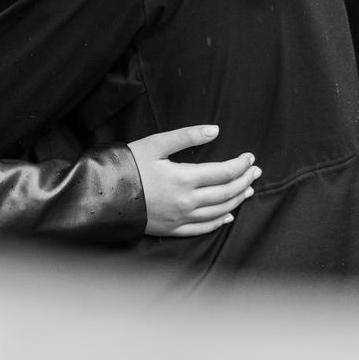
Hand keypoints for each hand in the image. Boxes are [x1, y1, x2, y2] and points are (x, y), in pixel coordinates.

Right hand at [128, 125, 260, 237]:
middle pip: (226, 193)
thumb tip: (215, 130)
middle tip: (255, 172)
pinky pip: (202, 229)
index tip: (250, 157)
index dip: (241, 165)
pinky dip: (219, 223)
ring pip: (219, 212)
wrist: (103, 194)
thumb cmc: (128, 165)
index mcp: (185, 178)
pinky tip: (228, 217)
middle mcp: (187, 201)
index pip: (224, 172)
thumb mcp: (156, 143)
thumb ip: (187, 136)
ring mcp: (180, 218)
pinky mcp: (172, 229)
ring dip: (237, 200)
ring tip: (247, 190)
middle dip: (244, 181)